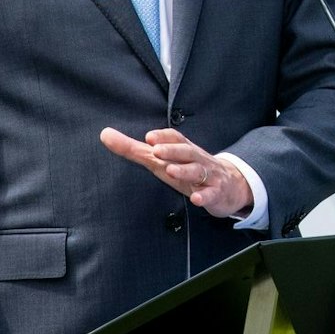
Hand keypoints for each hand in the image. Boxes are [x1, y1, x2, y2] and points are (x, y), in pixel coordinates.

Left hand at [99, 127, 250, 218]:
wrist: (229, 185)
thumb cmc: (187, 169)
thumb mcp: (161, 160)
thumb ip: (133, 149)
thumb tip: (105, 134)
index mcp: (183, 150)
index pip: (176, 138)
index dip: (164, 137)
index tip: (149, 137)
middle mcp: (196, 159)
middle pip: (187, 151)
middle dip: (173, 150)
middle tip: (156, 150)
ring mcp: (208, 176)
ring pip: (198, 171)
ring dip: (185, 170)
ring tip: (171, 170)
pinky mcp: (216, 193)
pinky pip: (211, 194)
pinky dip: (205, 195)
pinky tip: (196, 198)